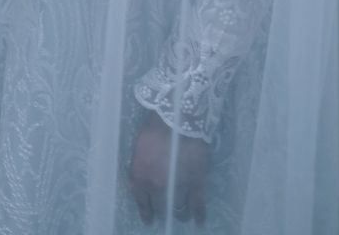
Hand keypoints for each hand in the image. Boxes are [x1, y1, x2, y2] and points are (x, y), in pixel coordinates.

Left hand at [129, 109, 208, 224]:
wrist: (177, 117)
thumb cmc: (154, 127)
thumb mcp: (139, 147)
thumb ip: (140, 165)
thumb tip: (145, 177)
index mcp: (140, 176)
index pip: (142, 201)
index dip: (146, 212)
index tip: (149, 219)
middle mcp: (156, 186)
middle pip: (161, 207)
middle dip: (164, 211)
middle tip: (167, 212)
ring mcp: (177, 186)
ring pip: (179, 208)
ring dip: (180, 213)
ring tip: (182, 214)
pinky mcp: (196, 182)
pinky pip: (197, 204)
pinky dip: (198, 214)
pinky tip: (199, 221)